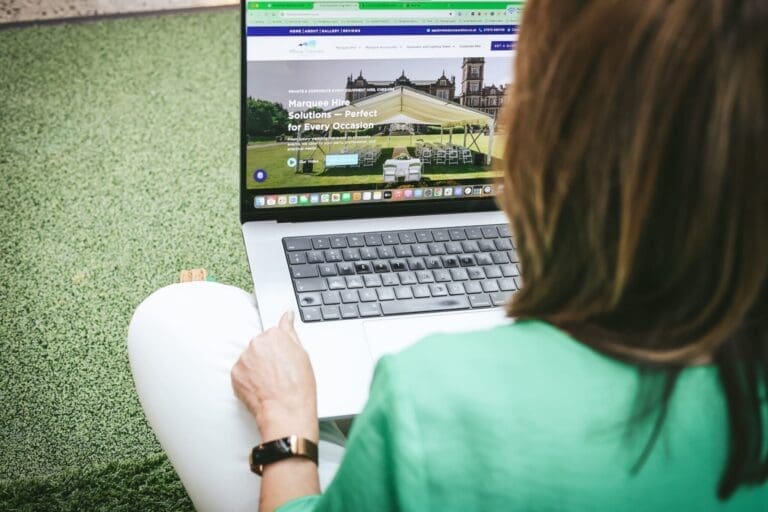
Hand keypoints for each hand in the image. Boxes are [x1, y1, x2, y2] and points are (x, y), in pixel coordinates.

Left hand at [231, 311, 318, 441]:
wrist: (286, 411)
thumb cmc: (298, 386)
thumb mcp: (302, 353)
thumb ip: (290, 330)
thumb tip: (287, 315)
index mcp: (273, 335)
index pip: (273, 335)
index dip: (280, 350)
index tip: (284, 362)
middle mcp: (256, 343)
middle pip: (259, 346)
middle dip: (267, 357)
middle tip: (279, 374)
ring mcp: (243, 359)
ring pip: (249, 359)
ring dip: (256, 368)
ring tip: (270, 383)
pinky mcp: (235, 374)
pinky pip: (241, 373)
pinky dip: (249, 380)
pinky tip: (261, 388)